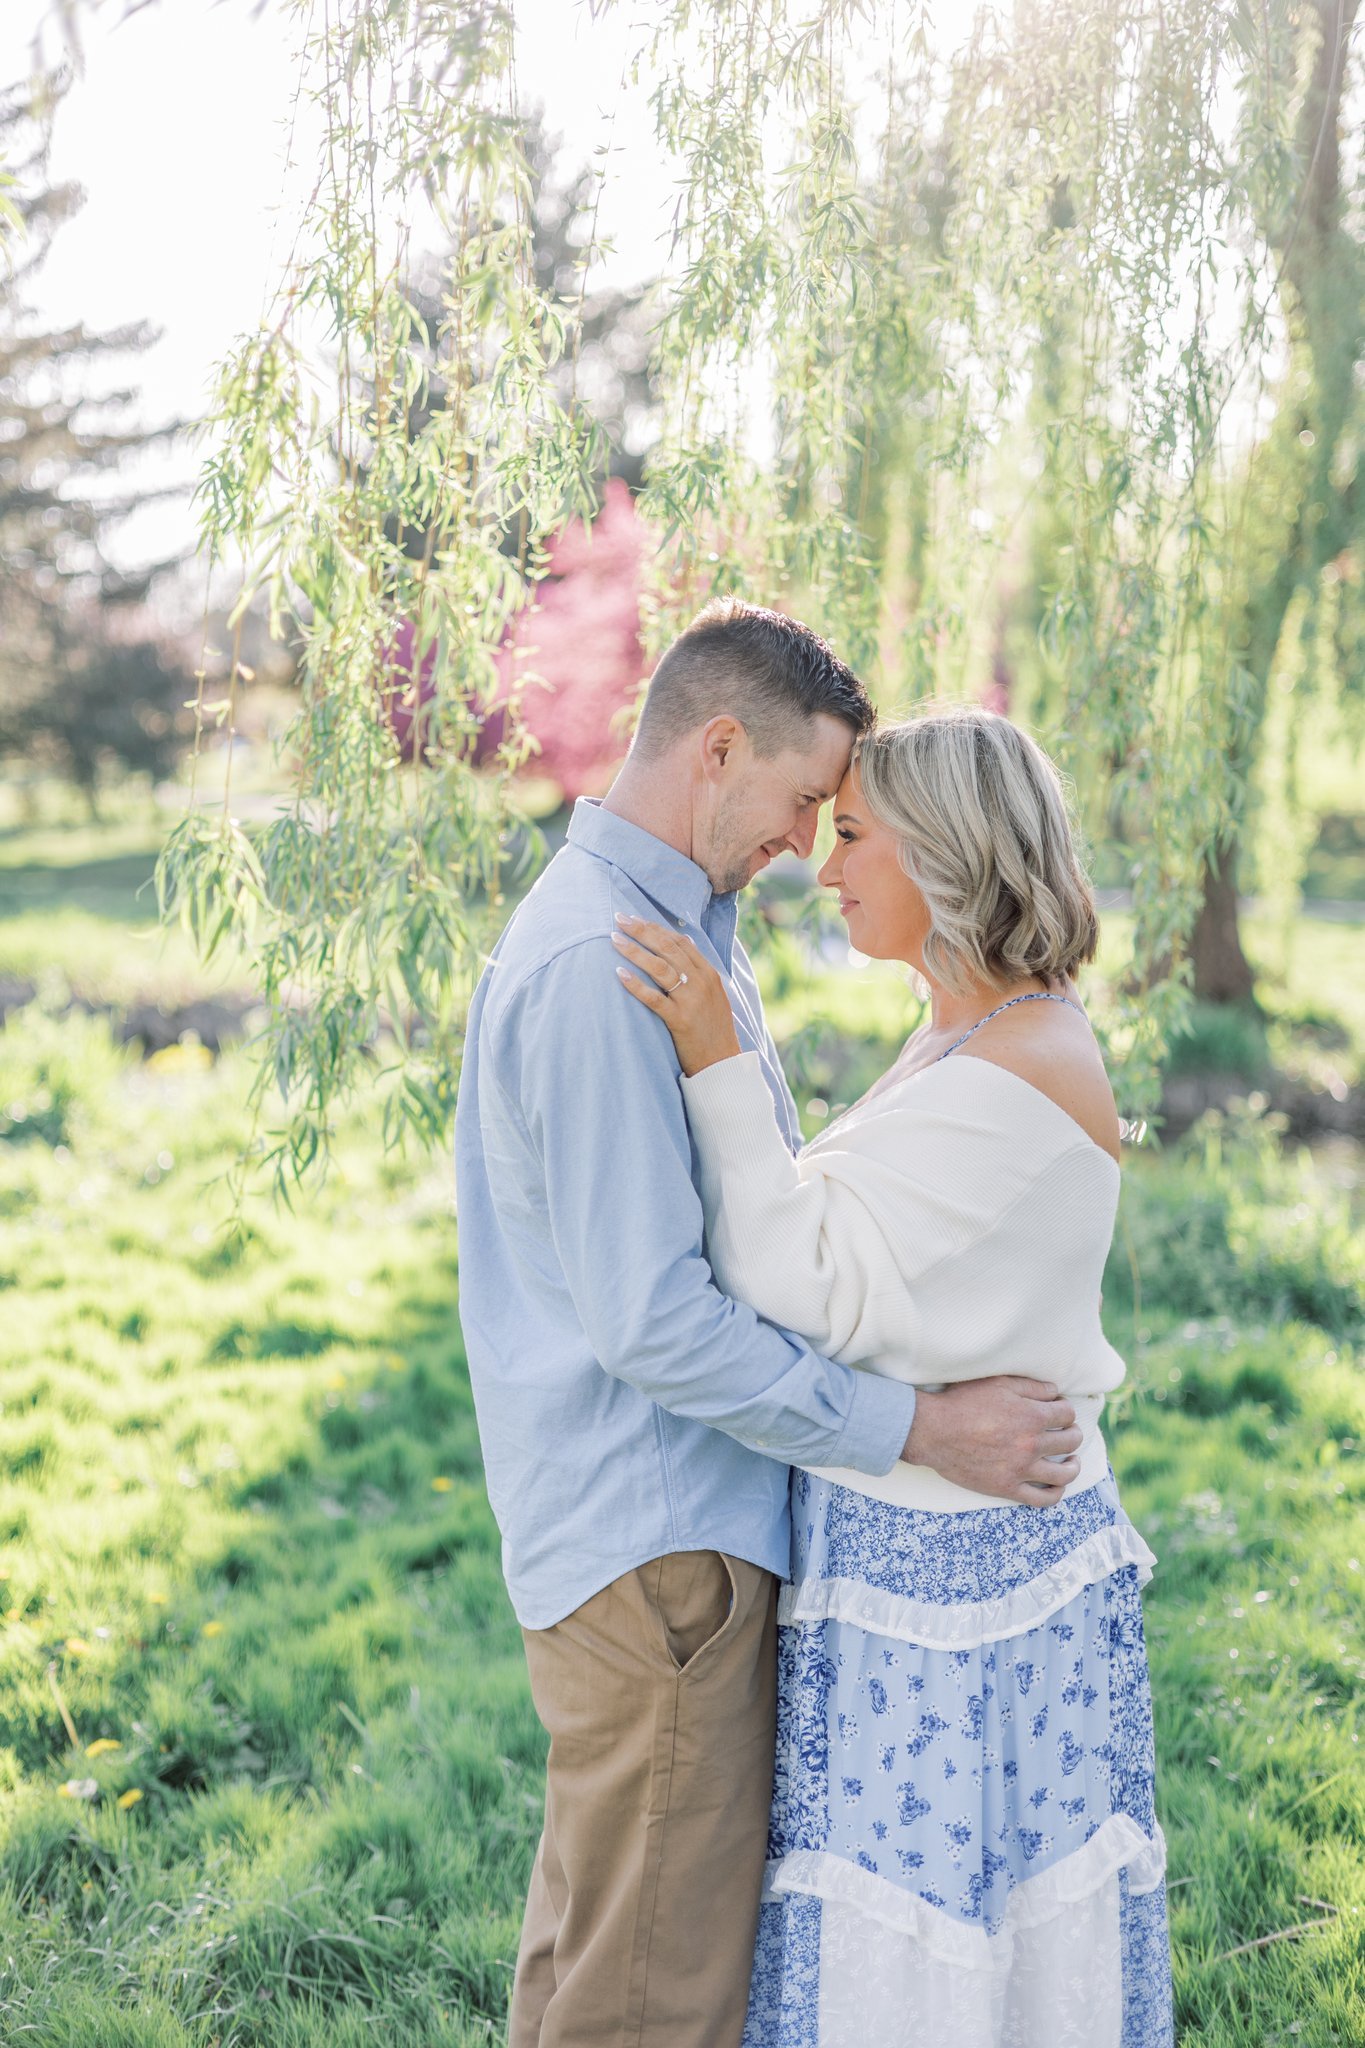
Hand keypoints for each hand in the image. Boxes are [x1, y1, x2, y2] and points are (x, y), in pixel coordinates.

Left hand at [612, 914, 740, 1076]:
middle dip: (641, 930)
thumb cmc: (712, 1028)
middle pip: (667, 948)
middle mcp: (701, 982)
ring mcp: (691, 1001)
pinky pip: (654, 998)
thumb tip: (683, 944)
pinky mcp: (680, 1020)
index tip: (634, 918)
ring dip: (634, 951)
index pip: (678, 941)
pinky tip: (619, 973)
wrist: (722, 1063)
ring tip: (614, 939)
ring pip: (659, 968)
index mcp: (708, 973)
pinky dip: (635, 985)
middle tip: (618, 918)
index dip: (654, 927)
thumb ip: (697, 971)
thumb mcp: (712, 994)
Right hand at [901, 1377, 1082, 1506]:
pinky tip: (1056, 1486)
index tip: (1057, 1410)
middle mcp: (1032, 1444)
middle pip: (1070, 1440)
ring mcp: (1021, 1469)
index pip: (1066, 1413)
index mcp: (1032, 1416)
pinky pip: (1042, 1499)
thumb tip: (1055, 1391)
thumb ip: (1030, 1386)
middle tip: (1066, 1431)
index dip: (1064, 1409)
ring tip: (1072, 1460)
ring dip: (1073, 1465)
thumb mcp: (997, 1383)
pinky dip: (1055, 1494)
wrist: (933, 1431)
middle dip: (1072, 1433)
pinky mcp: (1007, 1487)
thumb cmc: (962, 1403)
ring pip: (1064, 1473)